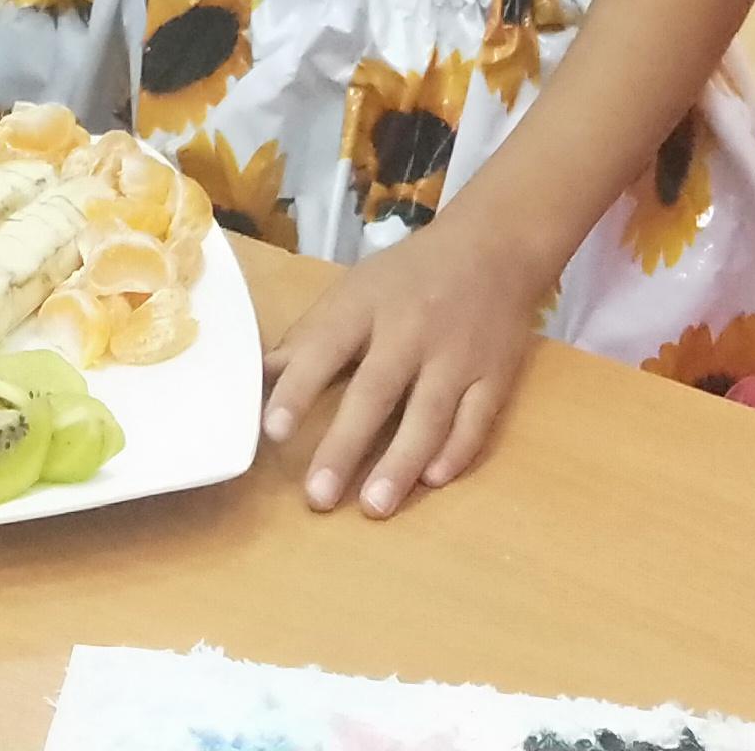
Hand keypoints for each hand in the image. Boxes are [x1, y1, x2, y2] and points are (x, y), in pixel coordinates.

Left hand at [260, 212, 542, 517]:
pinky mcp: (496, 376)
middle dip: (345, 446)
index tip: (273, 431)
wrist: (493, 248)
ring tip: (373, 506)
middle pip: (376, 391)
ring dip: (400, 463)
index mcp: (366, 306)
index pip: (325, 347)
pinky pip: (476, 420)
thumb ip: (310, 337)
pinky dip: (456, 452)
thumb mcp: (354, 291)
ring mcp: (458, 355)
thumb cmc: (408, 277)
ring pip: (428, 415)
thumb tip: (258, 377)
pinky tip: (433, 480)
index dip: (298, 389)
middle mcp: (411, 331)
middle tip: (318, 496)